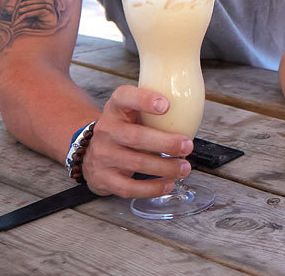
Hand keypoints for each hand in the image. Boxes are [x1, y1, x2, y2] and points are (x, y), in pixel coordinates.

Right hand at [80, 85, 194, 197]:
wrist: (92, 150)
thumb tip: (192, 108)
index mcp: (116, 108)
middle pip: (135, 137)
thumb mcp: (132, 110)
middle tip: (187, 146)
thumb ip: (153, 108)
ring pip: (136, 163)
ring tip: (184, 168)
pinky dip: (151, 188)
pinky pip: (128, 187)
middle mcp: (106, 130)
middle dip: (166, 143)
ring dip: (165, 167)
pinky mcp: (104, 178)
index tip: (166, 105)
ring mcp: (103, 155)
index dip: (144, 100)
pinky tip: (168, 184)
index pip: (124, 97)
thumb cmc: (124, 127)